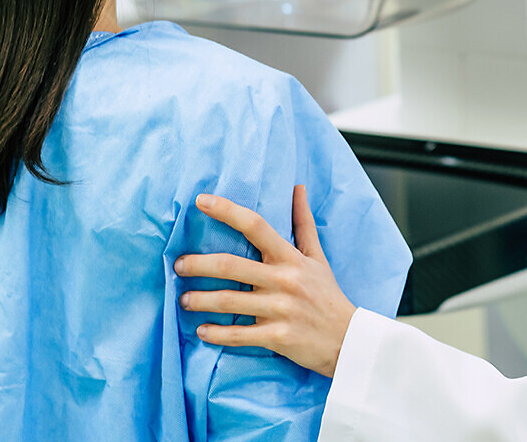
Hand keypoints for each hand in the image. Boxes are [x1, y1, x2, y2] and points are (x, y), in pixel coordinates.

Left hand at [174, 185, 355, 377]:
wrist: (348, 339)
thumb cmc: (328, 294)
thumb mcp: (317, 256)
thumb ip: (303, 222)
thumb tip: (297, 187)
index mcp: (291, 257)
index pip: (256, 225)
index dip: (227, 211)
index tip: (201, 201)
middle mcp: (284, 280)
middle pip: (232, 266)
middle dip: (199, 264)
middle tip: (178, 264)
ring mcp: (279, 310)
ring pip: (229, 302)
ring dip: (201, 300)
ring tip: (183, 298)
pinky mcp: (277, 337)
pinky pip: (239, 336)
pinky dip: (216, 334)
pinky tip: (201, 331)